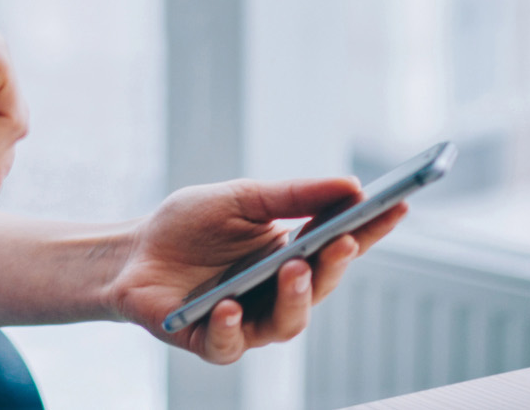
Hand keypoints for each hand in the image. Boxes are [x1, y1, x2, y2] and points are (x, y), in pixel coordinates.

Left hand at [105, 177, 406, 362]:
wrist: (130, 253)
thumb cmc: (187, 225)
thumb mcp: (239, 198)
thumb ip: (290, 196)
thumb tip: (350, 185)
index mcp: (291, 254)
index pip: (340, 243)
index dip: (372, 229)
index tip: (399, 205)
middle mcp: (278, 292)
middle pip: (320, 287)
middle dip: (334, 266)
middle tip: (342, 242)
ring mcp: (249, 320)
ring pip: (287, 324)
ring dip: (294, 298)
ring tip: (292, 269)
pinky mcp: (213, 342)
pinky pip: (232, 343)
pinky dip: (233, 325)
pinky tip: (229, 305)